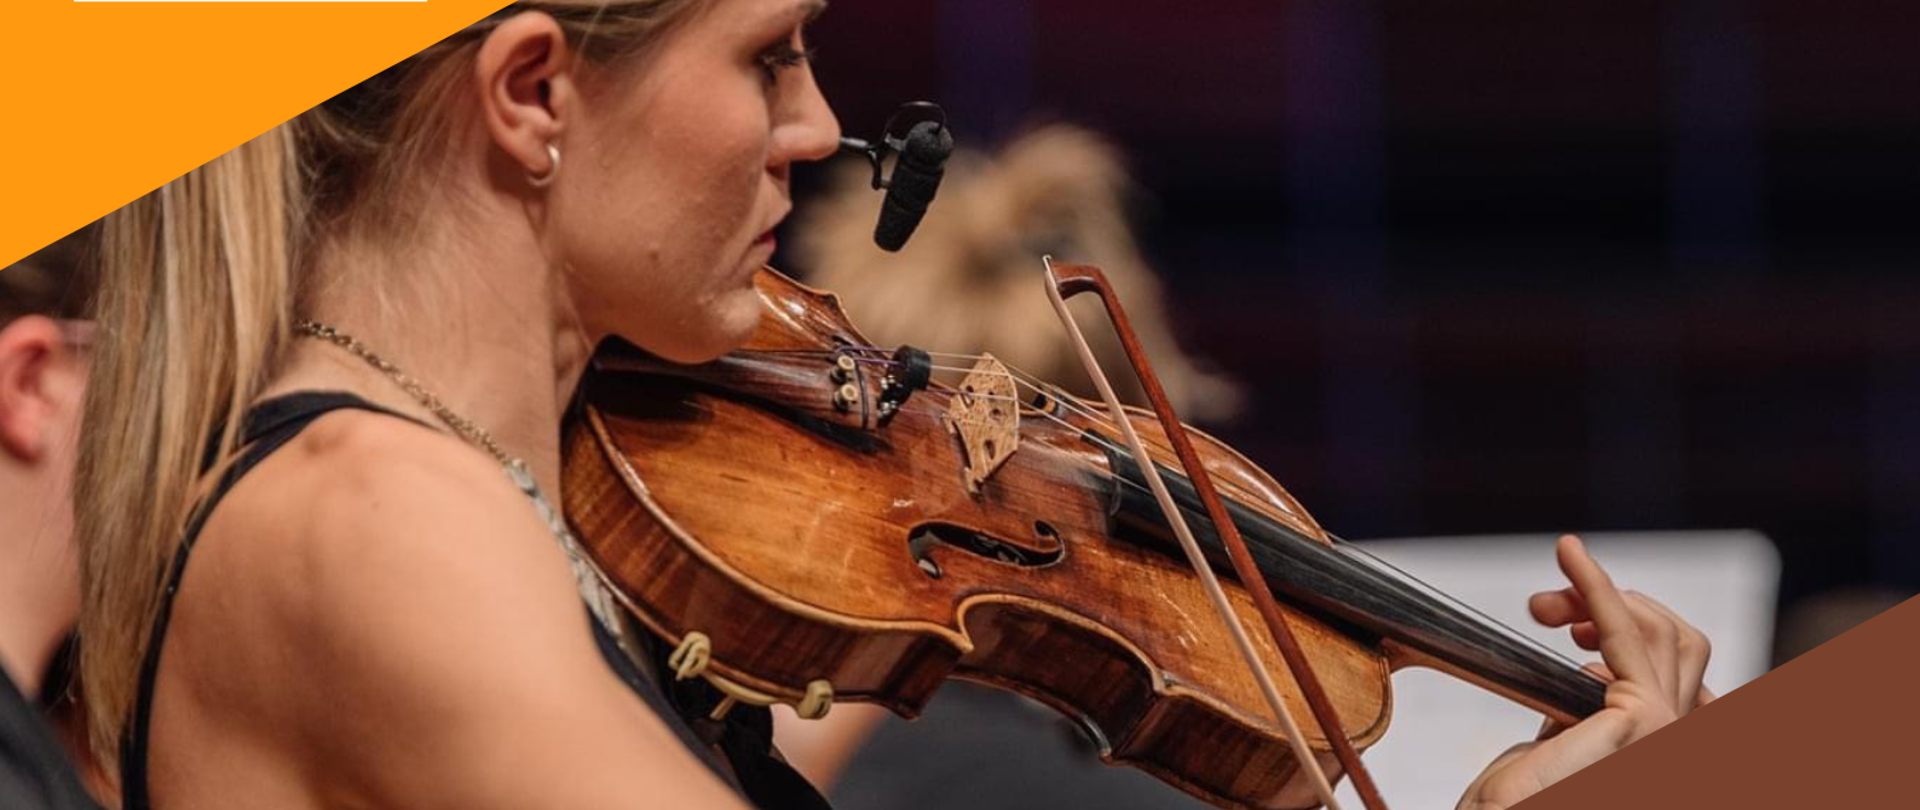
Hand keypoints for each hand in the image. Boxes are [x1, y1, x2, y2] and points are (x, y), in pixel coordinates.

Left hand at [1455, 535, 1713, 809]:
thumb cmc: (1512, 805)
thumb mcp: (1554, 752)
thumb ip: (1581, 717)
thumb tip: (1593, 682)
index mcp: (1648, 742)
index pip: (1663, 665)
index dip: (1618, 623)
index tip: (1564, 611)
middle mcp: (1671, 736)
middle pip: (1672, 639)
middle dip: (1612, 604)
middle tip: (1543, 610)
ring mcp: (1667, 730)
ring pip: (1662, 629)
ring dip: (1603, 595)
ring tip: (1546, 603)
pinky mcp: (1645, 720)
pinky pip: (1627, 630)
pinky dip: (1598, 585)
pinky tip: (1571, 556)